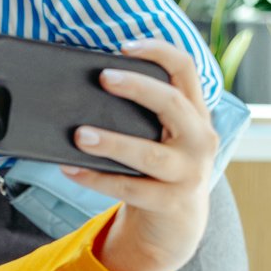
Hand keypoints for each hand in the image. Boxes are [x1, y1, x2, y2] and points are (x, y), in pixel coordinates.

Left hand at [72, 38, 218, 270]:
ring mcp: (189, 173)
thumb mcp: (161, 135)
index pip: (186, 70)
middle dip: (138, 88)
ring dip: (112, 142)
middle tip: (103, 78)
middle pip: (172, 104)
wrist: (177, 223)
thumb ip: (141, 113)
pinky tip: (70, 169)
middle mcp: (200, 139)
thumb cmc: (157, 167)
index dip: (159, 52)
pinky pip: (128, 188)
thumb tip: (85, 87)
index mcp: (195, 114)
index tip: (126, 46)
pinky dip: (96, 178)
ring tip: (80, 135)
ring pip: (149, 153)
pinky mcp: (170, 202)